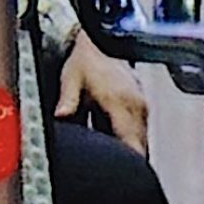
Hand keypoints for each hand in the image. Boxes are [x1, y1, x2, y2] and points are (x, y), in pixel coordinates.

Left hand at [56, 32, 148, 154]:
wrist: (100, 36)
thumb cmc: (86, 57)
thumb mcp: (72, 77)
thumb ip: (68, 99)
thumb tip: (61, 116)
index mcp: (121, 100)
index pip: (131, 142)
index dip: (126, 160)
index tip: (117, 167)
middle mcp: (136, 103)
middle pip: (140, 145)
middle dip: (128, 159)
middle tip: (109, 164)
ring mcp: (140, 103)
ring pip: (142, 139)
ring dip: (129, 149)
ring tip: (108, 151)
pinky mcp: (139, 103)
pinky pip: (139, 131)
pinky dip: (129, 140)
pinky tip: (112, 140)